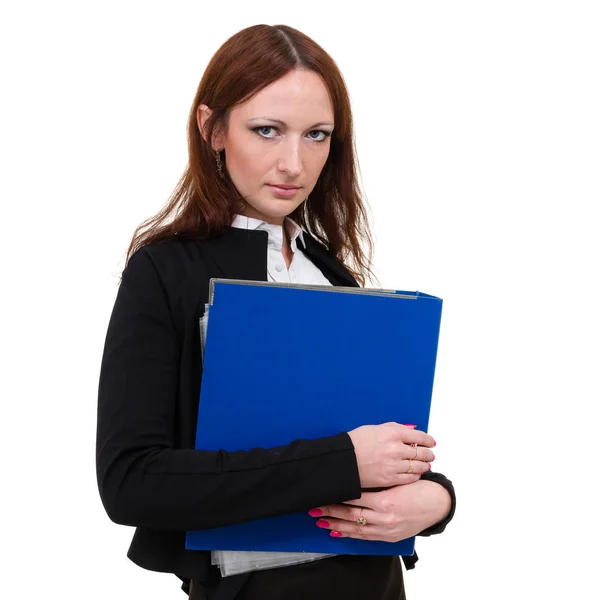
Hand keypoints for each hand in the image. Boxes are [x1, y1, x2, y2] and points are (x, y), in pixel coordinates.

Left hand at [308, 480, 451, 541]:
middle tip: (313, 507)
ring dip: (335, 524)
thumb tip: (354, 471)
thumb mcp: (397, 478)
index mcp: (385, 500)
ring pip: (355, 528)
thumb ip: (378, 477)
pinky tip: (337, 531)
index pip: (355, 497)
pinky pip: (364, 536)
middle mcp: (384, 517)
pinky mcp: (388, 536)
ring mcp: (386, 529)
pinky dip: (349, 534)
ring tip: (319, 520)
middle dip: (330, 510)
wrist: (436, 504)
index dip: (338, 494)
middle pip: (351, 514)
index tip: (324, 491)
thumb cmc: (417, 487)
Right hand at [347, 422, 434, 488]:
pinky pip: (410, 478)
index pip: (419, 436)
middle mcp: (396, 449)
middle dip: (429, 453)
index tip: (431, 442)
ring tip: (427, 464)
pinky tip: (417, 473)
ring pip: (418, 466)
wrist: (343, 460)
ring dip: (425, 464)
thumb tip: (412, 430)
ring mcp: (394, 465)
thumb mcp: (376, 428)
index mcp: (393, 433)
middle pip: (421, 452)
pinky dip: (416, 475)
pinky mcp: (390, 479)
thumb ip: (396, 429)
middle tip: (431, 453)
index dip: (428, 440)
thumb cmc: (356, 442)